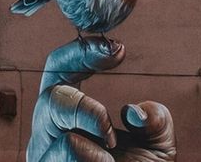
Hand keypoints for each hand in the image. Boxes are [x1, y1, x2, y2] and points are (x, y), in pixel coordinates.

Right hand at [27, 38, 175, 161]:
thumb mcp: (157, 147)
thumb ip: (156, 119)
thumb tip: (133, 111)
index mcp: (69, 111)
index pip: (60, 67)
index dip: (83, 52)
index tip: (118, 50)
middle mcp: (50, 129)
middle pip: (53, 94)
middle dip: (86, 106)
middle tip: (110, 128)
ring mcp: (43, 153)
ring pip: (61, 128)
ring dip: (95, 138)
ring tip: (110, 154)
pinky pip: (70, 152)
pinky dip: (95, 160)